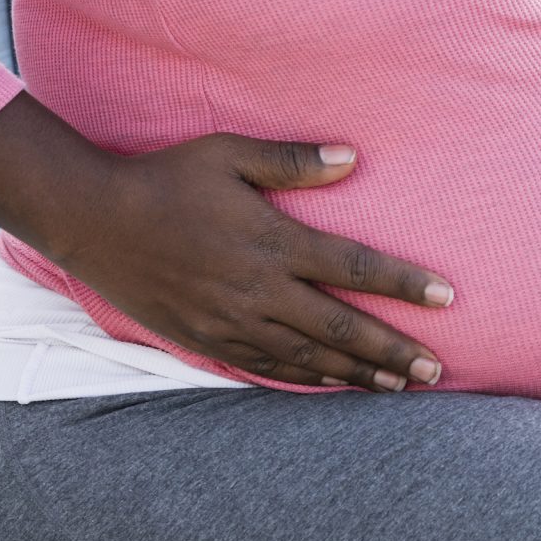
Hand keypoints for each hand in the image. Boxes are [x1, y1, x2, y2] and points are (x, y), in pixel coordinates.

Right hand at [62, 134, 453, 392]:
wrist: (94, 221)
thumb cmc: (167, 178)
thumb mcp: (229, 153)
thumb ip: (293, 160)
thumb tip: (353, 158)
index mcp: (271, 241)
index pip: (354, 267)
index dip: (403, 284)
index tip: (446, 298)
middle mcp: (257, 289)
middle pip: (340, 328)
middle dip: (393, 350)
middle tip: (435, 371)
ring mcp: (232, 321)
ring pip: (308, 358)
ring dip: (358, 374)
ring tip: (400, 387)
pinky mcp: (208, 340)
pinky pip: (268, 367)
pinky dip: (308, 380)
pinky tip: (337, 385)